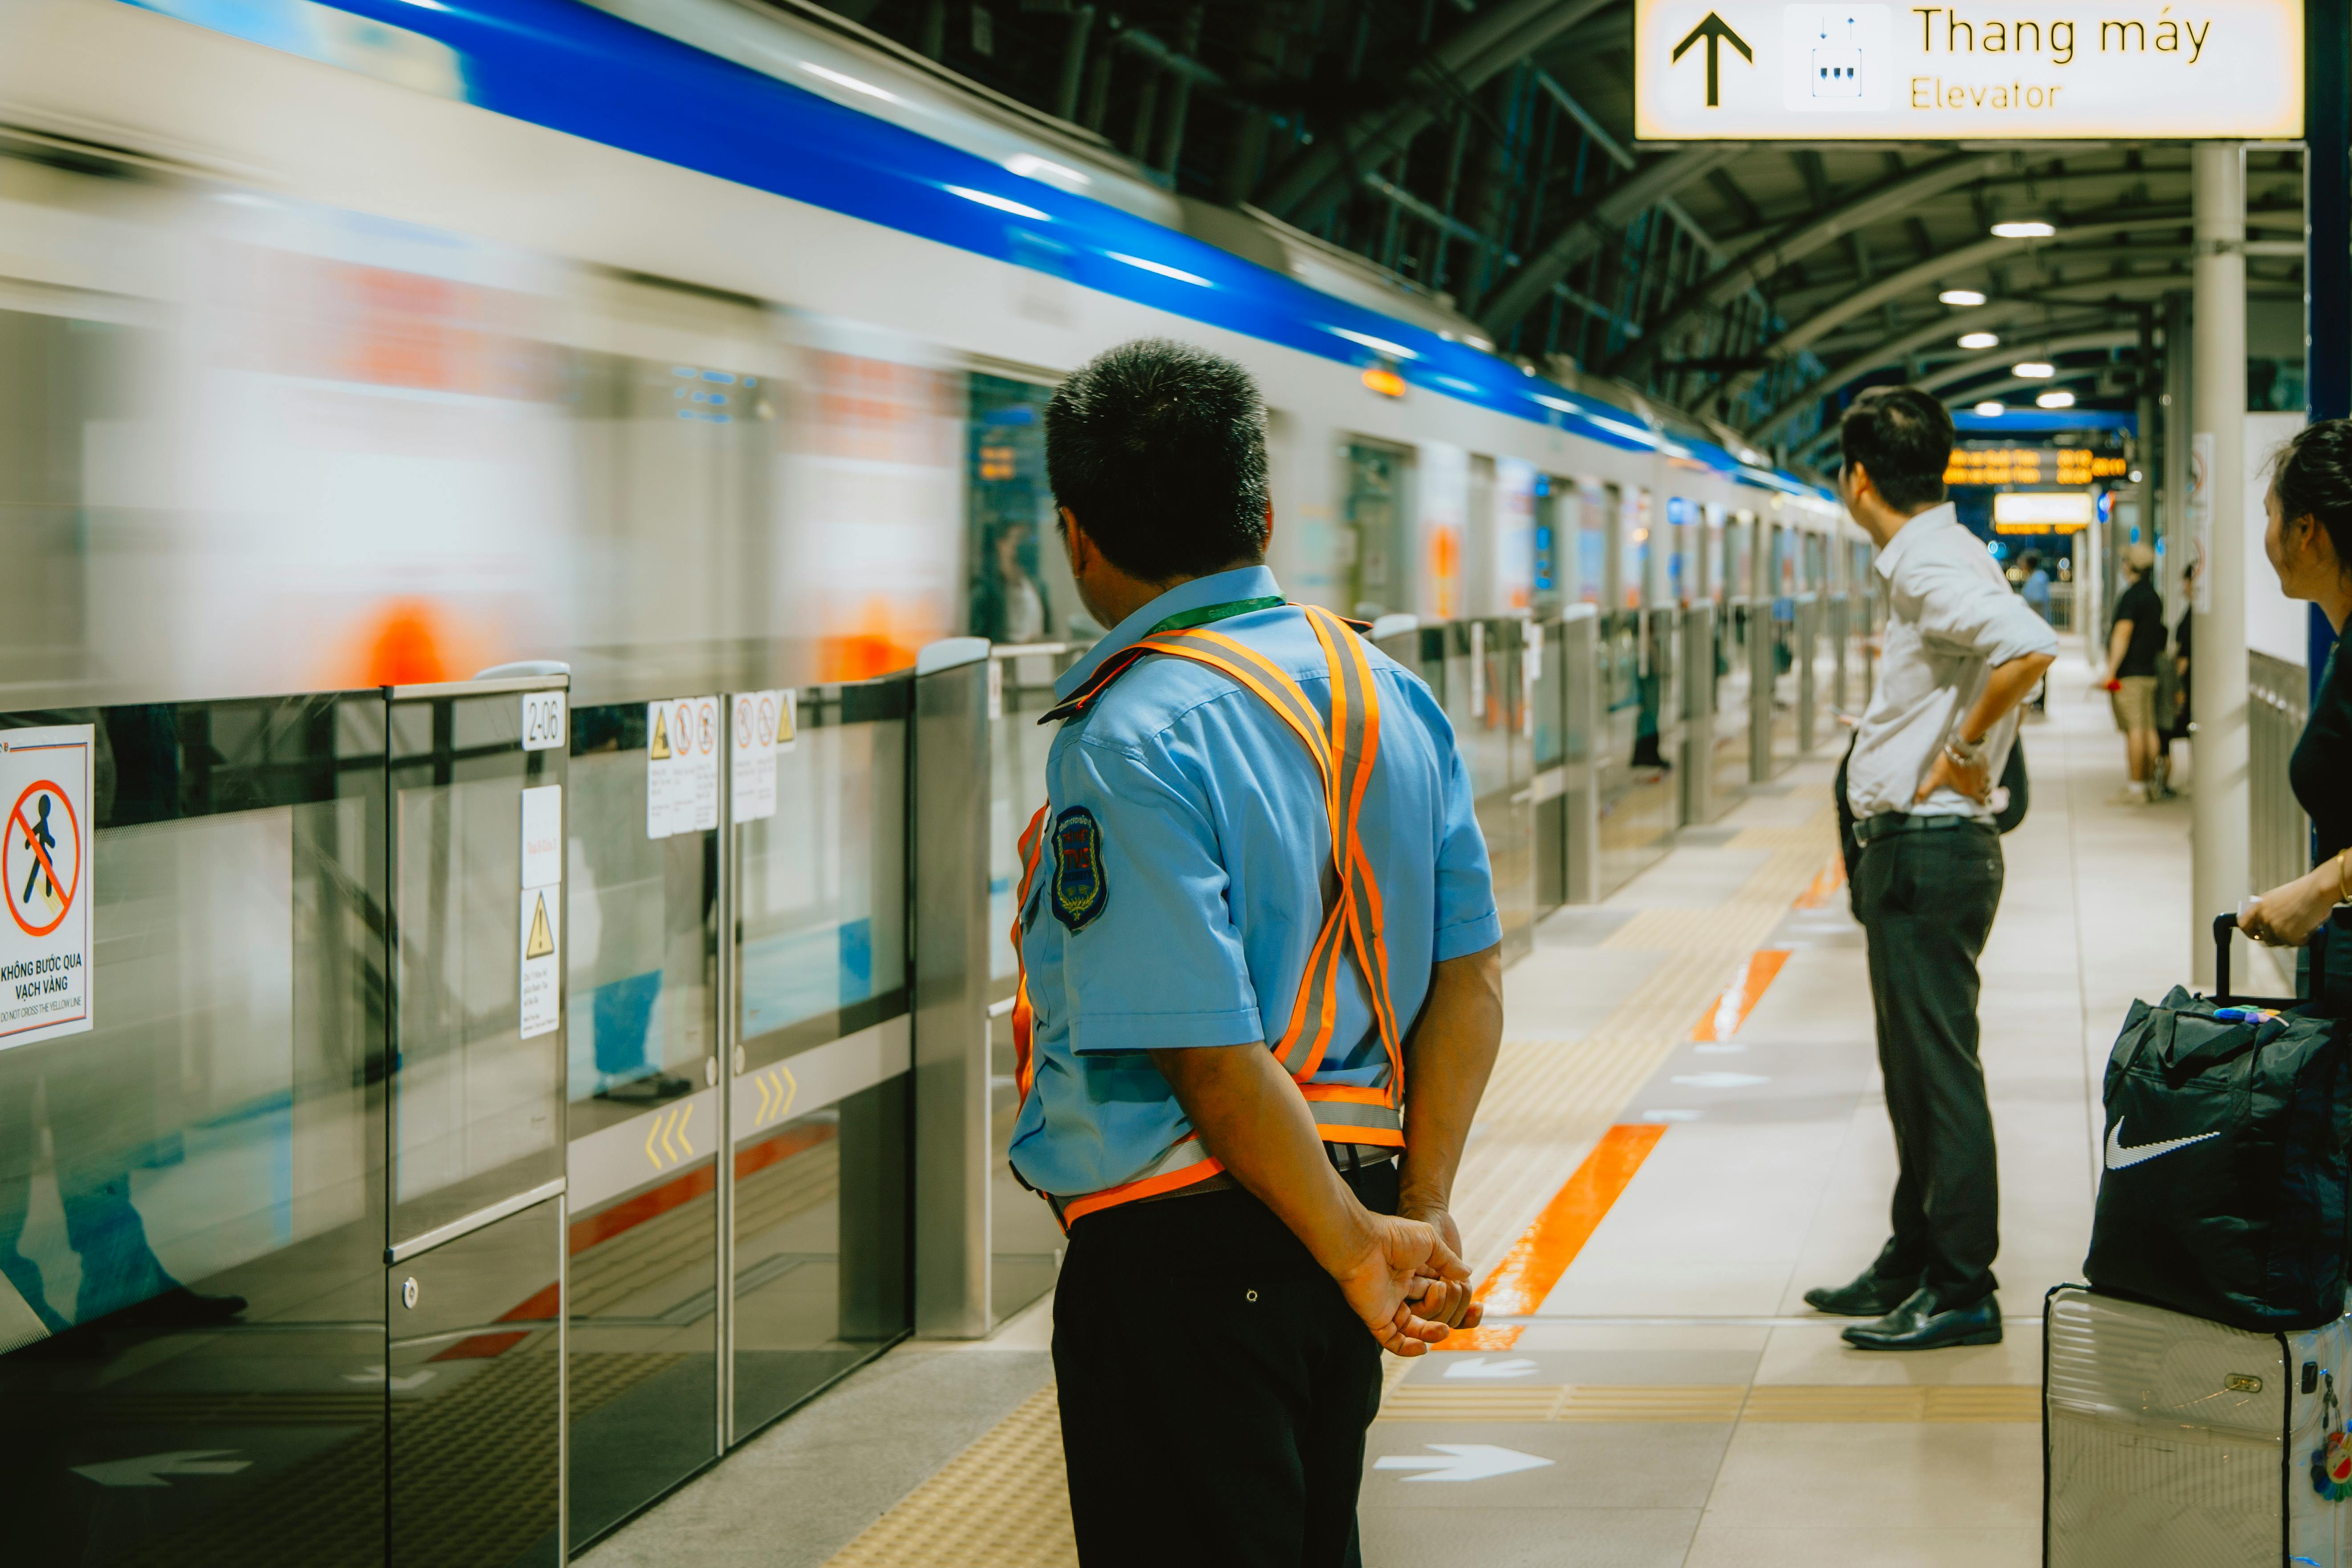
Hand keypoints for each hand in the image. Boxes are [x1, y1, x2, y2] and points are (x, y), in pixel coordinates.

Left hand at [1330, 1212, 1470, 1356]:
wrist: (1363, 1243)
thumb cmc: (1394, 1237)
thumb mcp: (1430, 1242)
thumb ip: (1448, 1260)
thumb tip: (1467, 1274)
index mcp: (1412, 1271)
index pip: (1437, 1292)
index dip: (1453, 1300)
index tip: (1472, 1304)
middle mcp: (1400, 1289)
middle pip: (1428, 1312)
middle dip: (1444, 1313)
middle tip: (1446, 1297)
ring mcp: (1387, 1305)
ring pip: (1413, 1329)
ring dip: (1430, 1334)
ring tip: (1443, 1330)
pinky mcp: (1375, 1318)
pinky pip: (1392, 1341)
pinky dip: (1407, 1348)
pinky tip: (1422, 1347)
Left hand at [1913, 746, 1988, 805]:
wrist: (1960, 747)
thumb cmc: (1948, 765)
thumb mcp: (1935, 778)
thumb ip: (1925, 790)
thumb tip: (1914, 802)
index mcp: (1970, 790)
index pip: (1981, 799)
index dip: (1982, 802)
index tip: (1983, 804)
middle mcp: (1979, 783)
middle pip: (1986, 791)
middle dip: (1984, 793)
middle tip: (1981, 793)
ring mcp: (1984, 773)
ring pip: (1988, 781)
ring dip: (1985, 783)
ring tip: (1981, 782)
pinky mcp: (1985, 763)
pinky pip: (1987, 770)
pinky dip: (1985, 772)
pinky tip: (1980, 770)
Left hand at [2241, 864, 2340, 947]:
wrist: (2318, 890)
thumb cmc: (2301, 891)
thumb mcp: (2275, 896)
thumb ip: (2266, 908)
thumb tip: (2261, 918)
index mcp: (2258, 907)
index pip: (2244, 925)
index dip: (2250, 932)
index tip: (2256, 935)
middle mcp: (2264, 919)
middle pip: (2265, 938)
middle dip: (2276, 938)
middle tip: (2287, 932)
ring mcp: (2276, 929)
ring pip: (2280, 942)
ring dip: (2289, 939)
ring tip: (2301, 926)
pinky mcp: (2289, 936)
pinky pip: (2294, 944)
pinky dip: (2302, 940)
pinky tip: (2308, 929)